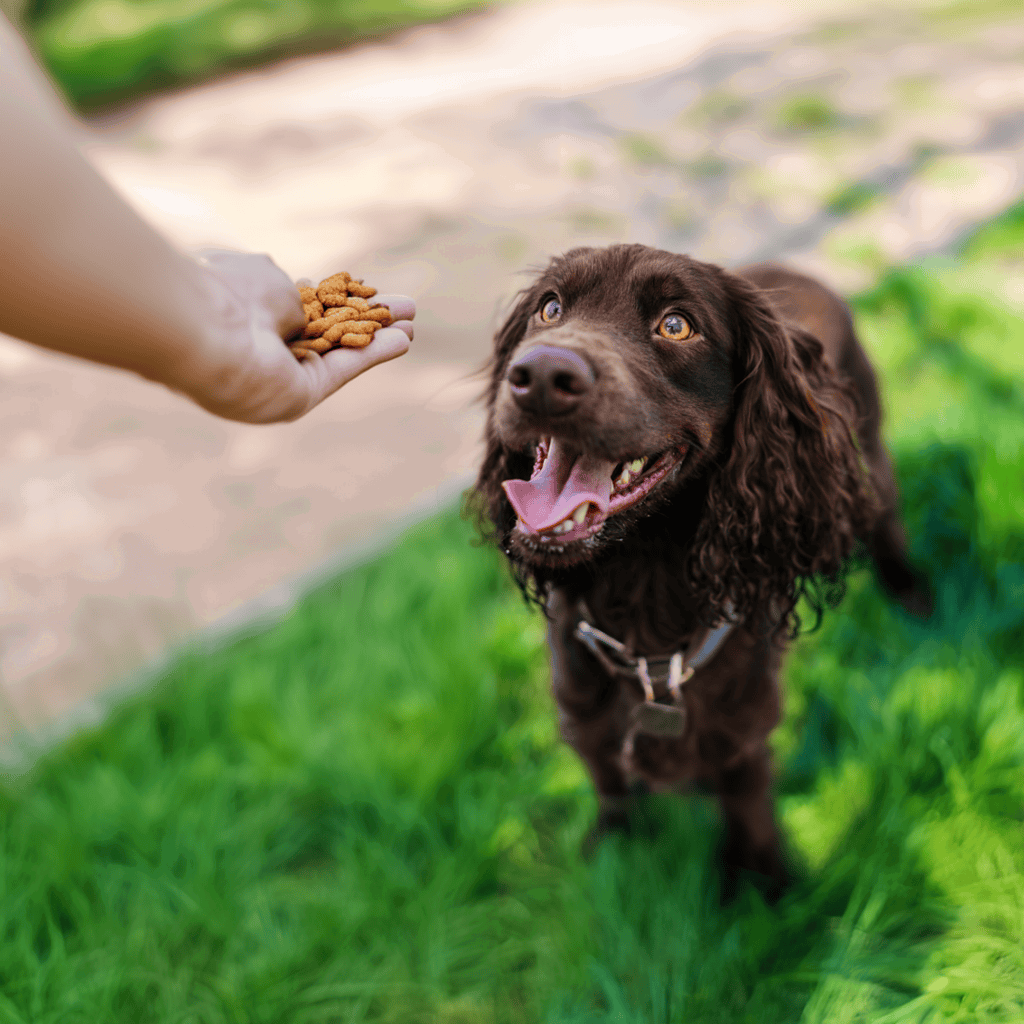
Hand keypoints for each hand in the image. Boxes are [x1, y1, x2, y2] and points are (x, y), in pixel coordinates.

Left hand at [190, 249, 414, 423]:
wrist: (202, 333)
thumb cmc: (225, 296)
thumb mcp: (265, 276)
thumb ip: (290, 291)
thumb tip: (302, 295)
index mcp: (245, 316)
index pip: (297, 309)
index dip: (333, 299)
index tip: (362, 287)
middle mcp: (263, 350)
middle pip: (325, 333)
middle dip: (364, 319)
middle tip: (401, 307)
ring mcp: (282, 377)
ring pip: (340, 352)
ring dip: (377, 337)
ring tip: (413, 324)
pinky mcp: (299, 397)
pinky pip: (343, 369)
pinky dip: (374, 355)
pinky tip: (404, 340)